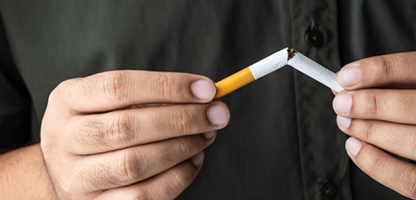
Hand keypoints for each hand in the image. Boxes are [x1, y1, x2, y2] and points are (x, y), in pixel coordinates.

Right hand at [40, 70, 229, 198]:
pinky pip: (141, 196)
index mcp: (68, 100)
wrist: (66, 170)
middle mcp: (63, 138)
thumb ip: (151, 96)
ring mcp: (74, 176)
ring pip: (133, 164)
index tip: (207, 89)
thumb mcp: (110, 101)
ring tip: (206, 135)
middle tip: (217, 114)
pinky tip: (194, 161)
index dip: (167, 86)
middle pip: (126, 128)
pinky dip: (176, 178)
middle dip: (182, 120)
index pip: (118, 87)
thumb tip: (206, 97)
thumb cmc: (101, 125)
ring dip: (181, 148)